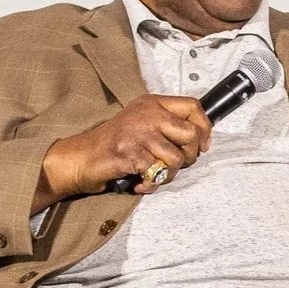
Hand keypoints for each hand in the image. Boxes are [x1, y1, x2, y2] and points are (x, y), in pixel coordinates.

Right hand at [41, 95, 212, 198]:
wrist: (83, 156)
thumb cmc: (116, 143)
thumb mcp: (143, 123)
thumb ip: (168, 124)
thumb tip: (202, 138)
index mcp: (153, 103)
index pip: (194, 106)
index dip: (205, 128)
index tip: (203, 145)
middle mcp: (148, 114)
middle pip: (191, 134)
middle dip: (190, 156)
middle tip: (174, 164)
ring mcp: (138, 133)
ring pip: (177, 158)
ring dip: (169, 174)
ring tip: (154, 174)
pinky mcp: (130, 153)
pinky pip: (157, 174)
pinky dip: (151, 184)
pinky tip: (140, 181)